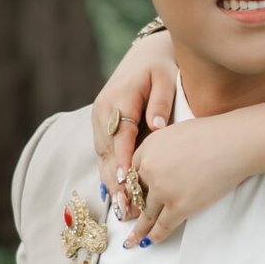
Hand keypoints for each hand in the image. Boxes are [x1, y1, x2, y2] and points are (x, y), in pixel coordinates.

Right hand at [92, 34, 178, 193]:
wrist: (146, 53)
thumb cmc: (161, 66)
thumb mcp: (166, 79)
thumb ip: (160, 102)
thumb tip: (156, 127)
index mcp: (118, 100)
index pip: (120, 137)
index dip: (123, 162)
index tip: (128, 184)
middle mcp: (102, 112)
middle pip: (107, 153)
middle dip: (115, 183)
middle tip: (126, 209)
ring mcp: (99, 119)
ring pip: (102, 156)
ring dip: (110, 183)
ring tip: (122, 209)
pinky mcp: (101, 125)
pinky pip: (104, 153)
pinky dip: (110, 173)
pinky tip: (117, 194)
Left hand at [122, 114, 255, 245]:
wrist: (234, 143)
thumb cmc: (213, 134)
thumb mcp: (177, 132)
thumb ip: (164, 148)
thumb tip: (163, 163)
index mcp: (149, 147)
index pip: (134, 171)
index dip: (134, 185)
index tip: (132, 195)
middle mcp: (150, 169)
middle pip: (137, 193)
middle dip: (134, 208)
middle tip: (128, 219)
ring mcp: (163, 189)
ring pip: (147, 214)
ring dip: (139, 230)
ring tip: (132, 240)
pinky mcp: (179, 206)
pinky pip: (163, 226)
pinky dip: (155, 236)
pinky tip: (149, 242)